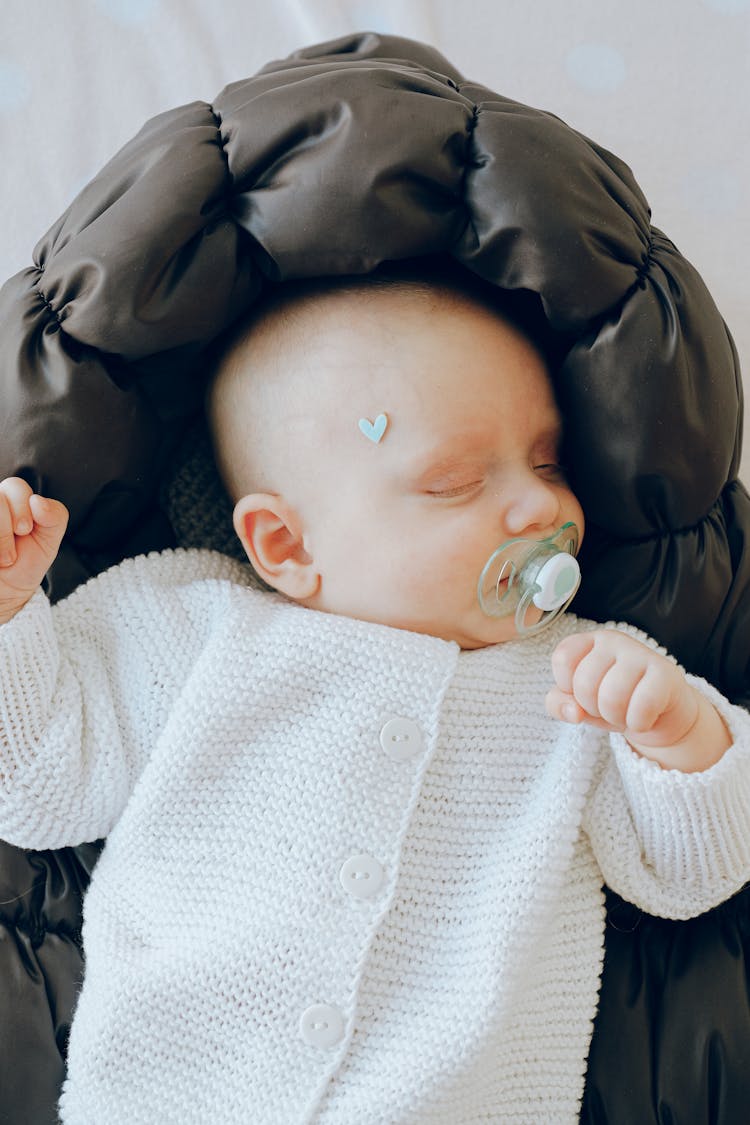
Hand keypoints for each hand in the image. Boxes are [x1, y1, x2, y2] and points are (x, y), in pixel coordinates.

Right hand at [0, 477, 68, 624]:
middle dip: (6, 527)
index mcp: (12, 500)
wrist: (6, 593)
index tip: (26, 531)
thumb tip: (38, 500)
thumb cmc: (26, 562)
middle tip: (12, 551)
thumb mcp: (49, 541)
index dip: (22, 507)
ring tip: (3, 559)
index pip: (14, 486)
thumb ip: (55, 516)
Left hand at [546, 629, 731, 771]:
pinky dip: (638, 723)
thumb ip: (559, 704)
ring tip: (625, 713)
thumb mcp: (578, 704)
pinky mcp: (665, 673)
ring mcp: (641, 653)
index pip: (563, 659)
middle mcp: (613, 640)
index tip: (584, 693)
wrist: (660, 715)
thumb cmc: (614, 702)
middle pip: (585, 684)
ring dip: (615, 717)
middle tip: (608, 707)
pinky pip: (642, 706)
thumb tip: (574, 712)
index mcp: (589, 641)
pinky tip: (643, 719)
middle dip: (593, 708)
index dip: (568, 687)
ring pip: (611, 697)